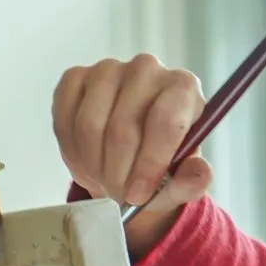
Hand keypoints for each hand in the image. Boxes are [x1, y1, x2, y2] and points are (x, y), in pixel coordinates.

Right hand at [52, 54, 213, 257]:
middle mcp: (148, 69)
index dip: (148, 165)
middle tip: (119, 196)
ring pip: (90, 125)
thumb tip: (200, 172)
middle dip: (117, 174)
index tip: (138, 196)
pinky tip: (86, 165)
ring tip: (104, 182)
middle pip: (123, 128)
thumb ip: (193, 181)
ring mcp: (109, 69)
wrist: (132, 153)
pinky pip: (65, 118)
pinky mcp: (76, 76)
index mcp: (183, 88)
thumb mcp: (182, 180)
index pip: (165, 122)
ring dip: (94, 165)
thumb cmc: (163, 164)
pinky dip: (73, 152)